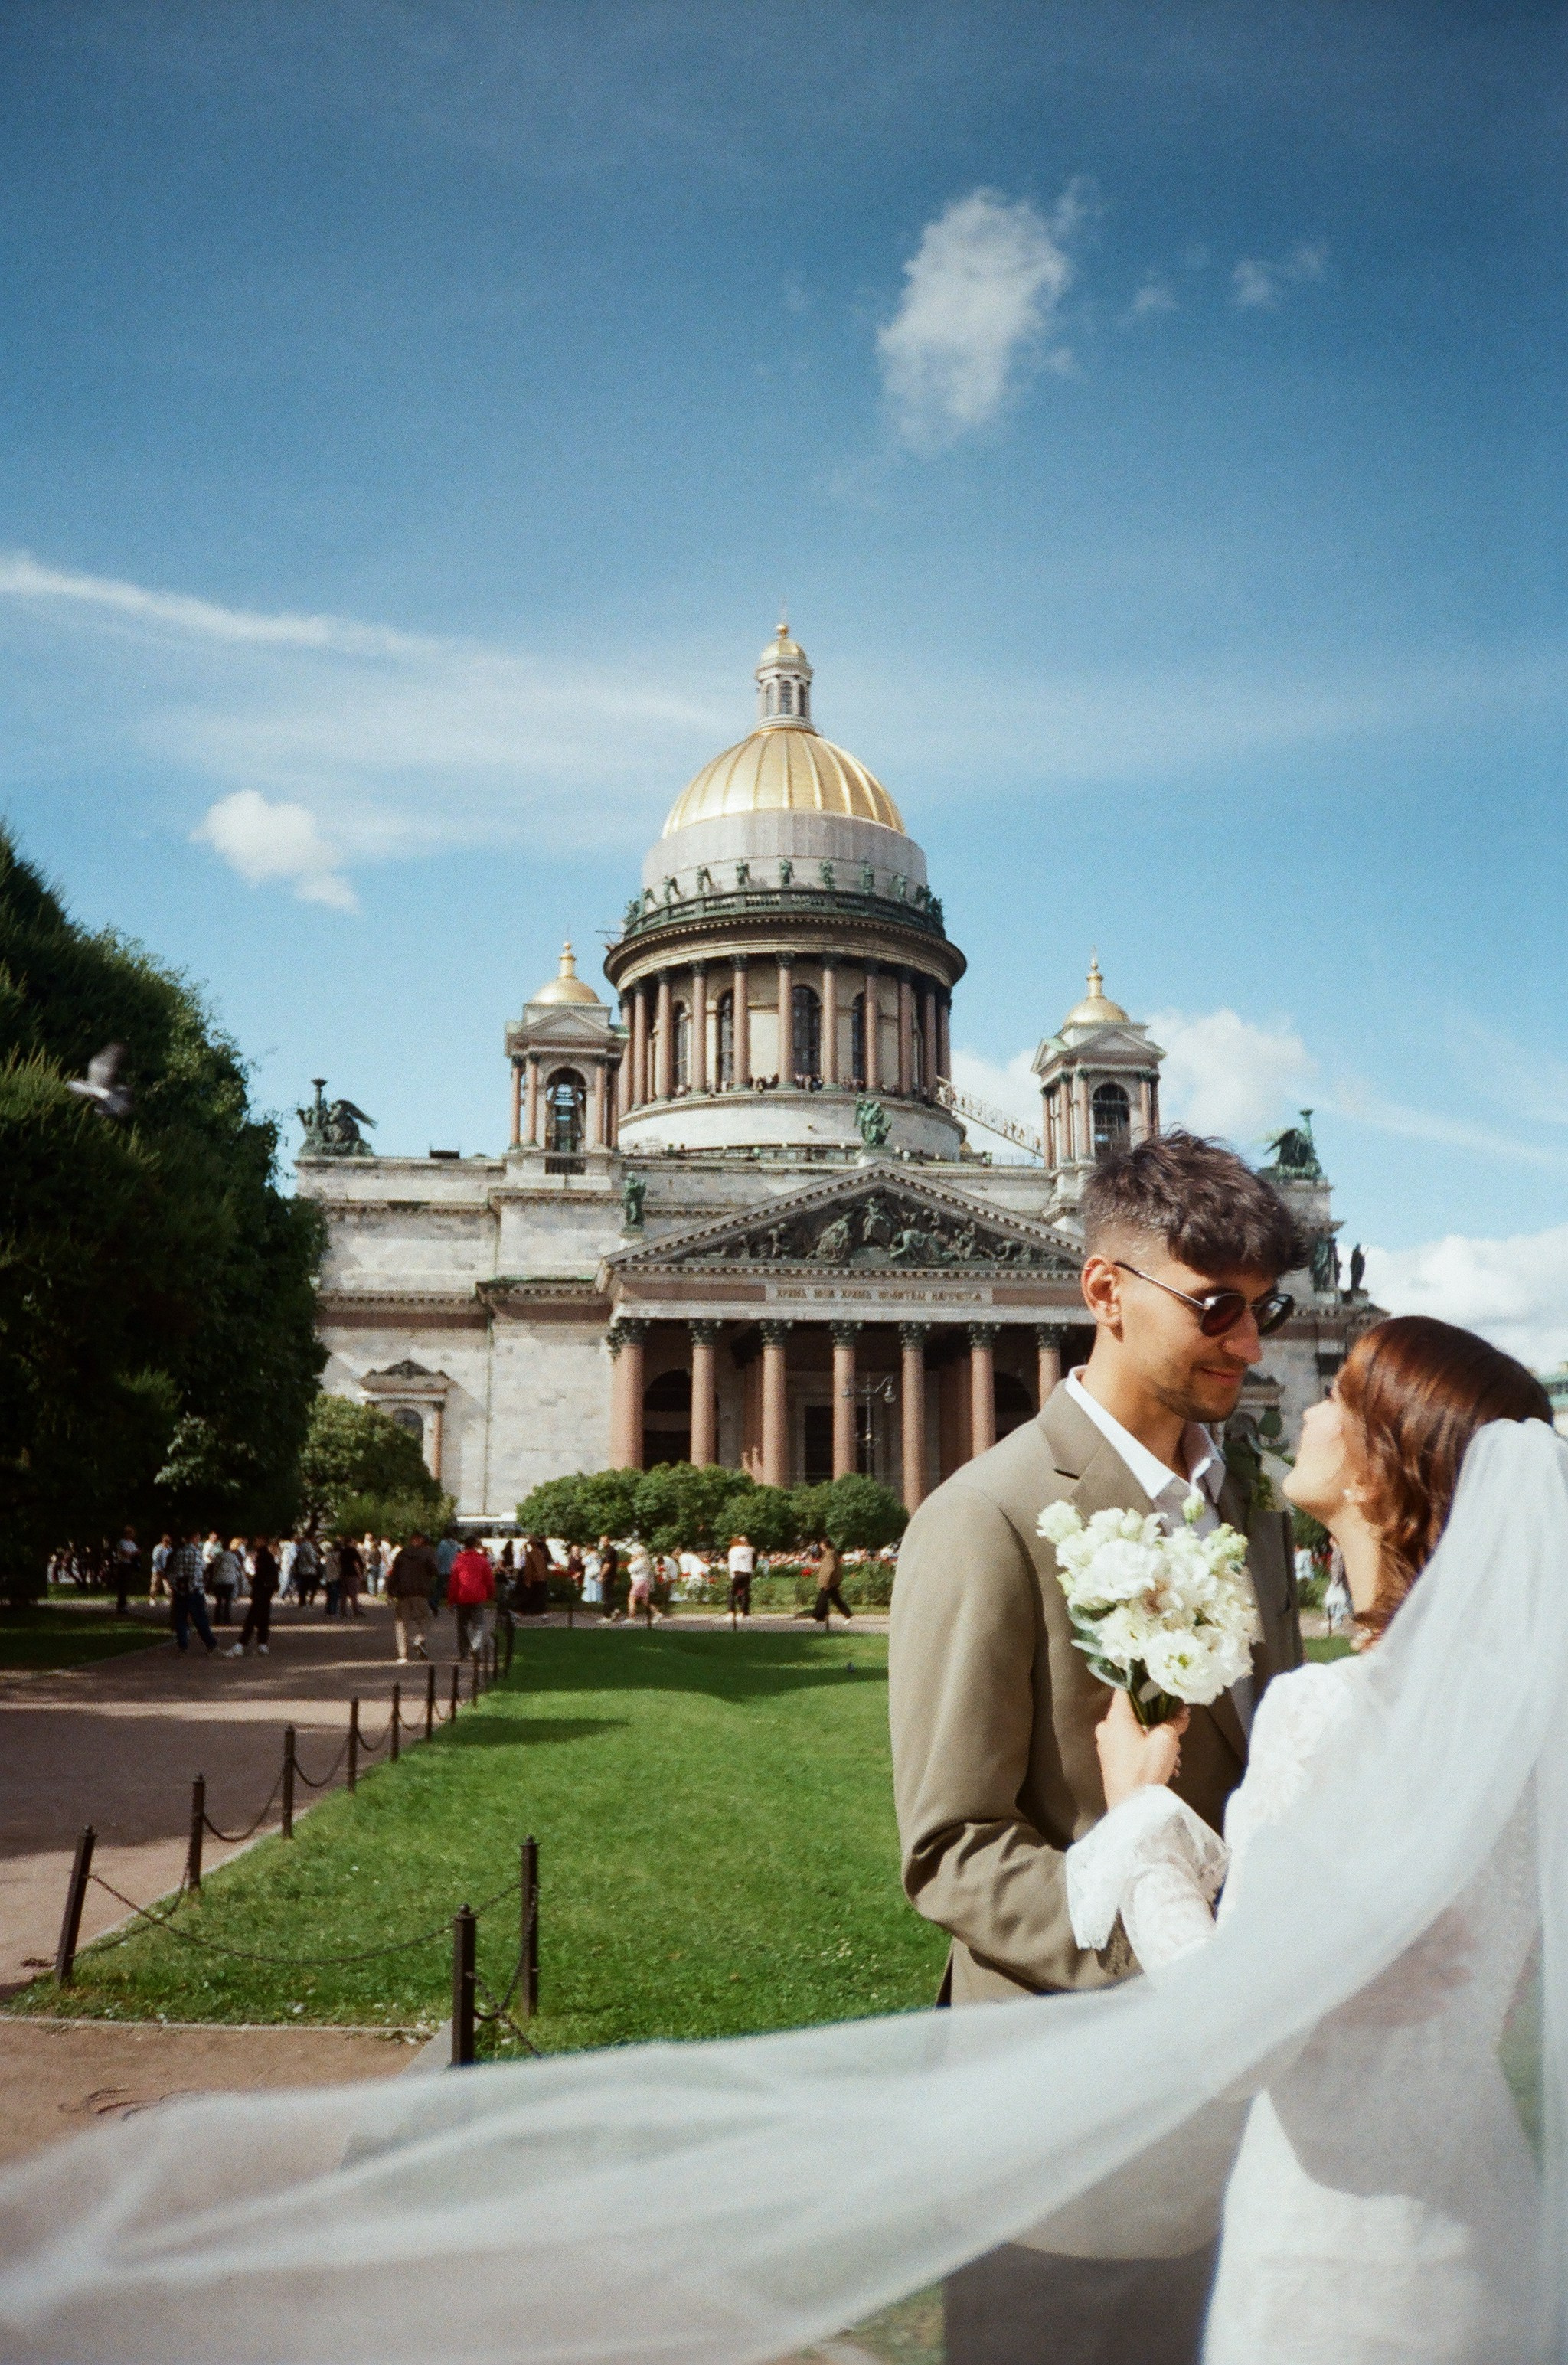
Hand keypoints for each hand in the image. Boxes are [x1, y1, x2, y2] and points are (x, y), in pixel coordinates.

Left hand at [1096, 1689, 1188, 1809]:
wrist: (1130, 1807)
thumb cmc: (1145, 1768)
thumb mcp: (1166, 1740)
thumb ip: (1175, 1721)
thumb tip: (1182, 1711)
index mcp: (1116, 1717)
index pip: (1126, 1688)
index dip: (1144, 1684)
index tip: (1161, 1686)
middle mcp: (1106, 1728)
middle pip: (1132, 1712)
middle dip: (1155, 1718)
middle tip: (1174, 1726)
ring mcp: (1106, 1746)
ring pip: (1133, 1731)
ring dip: (1153, 1738)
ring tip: (1173, 1753)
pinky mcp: (1110, 1762)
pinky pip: (1129, 1747)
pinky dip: (1146, 1750)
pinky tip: (1164, 1765)